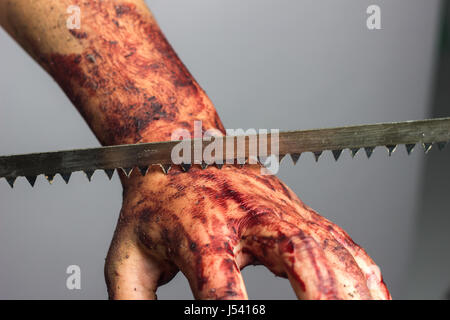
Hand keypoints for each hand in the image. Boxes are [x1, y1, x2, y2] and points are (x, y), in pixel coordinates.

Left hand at [105, 165, 390, 299]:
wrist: (177, 150)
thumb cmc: (155, 205)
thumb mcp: (127, 256)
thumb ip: (133, 303)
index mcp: (201, 233)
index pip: (221, 291)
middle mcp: (248, 218)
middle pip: (297, 257)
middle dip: (323, 299)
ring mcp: (277, 209)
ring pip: (328, 246)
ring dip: (354, 287)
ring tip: (374, 313)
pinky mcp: (294, 208)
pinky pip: (337, 237)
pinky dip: (361, 267)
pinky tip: (374, 292)